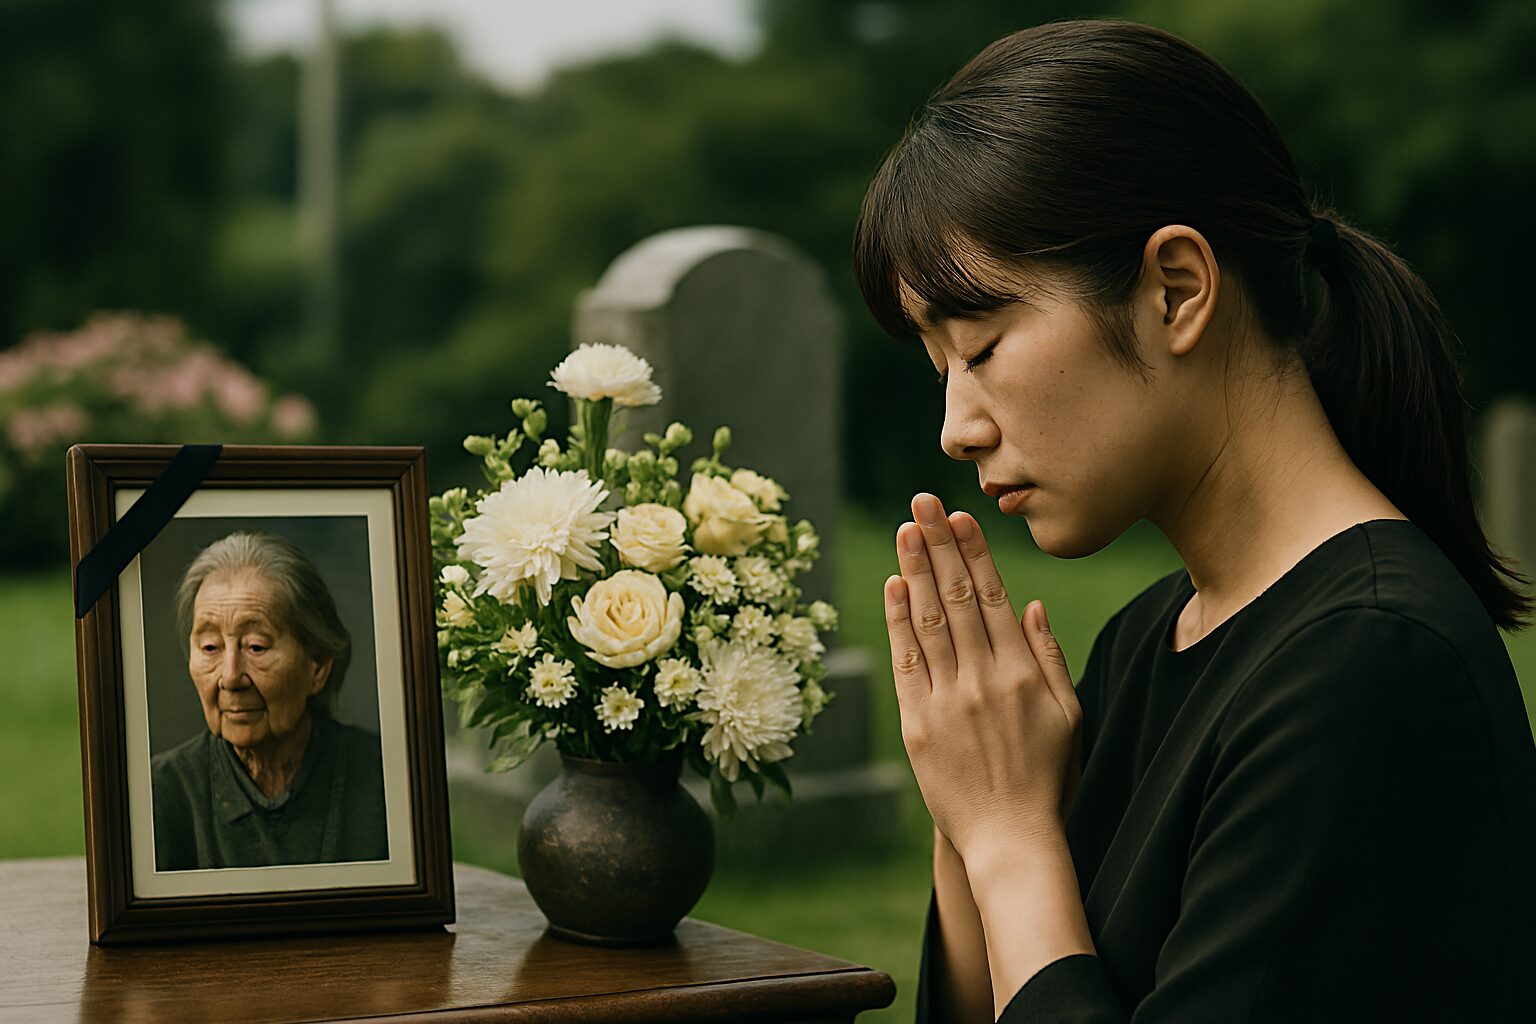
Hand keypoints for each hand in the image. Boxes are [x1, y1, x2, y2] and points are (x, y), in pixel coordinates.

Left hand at [885, 492, 1082, 867]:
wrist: (1012, 841)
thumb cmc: (1048, 778)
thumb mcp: (1069, 715)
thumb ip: (1050, 657)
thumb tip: (1030, 603)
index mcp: (1023, 673)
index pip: (993, 598)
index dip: (974, 554)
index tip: (961, 517)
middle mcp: (984, 680)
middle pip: (956, 598)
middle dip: (938, 545)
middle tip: (921, 503)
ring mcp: (948, 701)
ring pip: (928, 622)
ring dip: (915, 571)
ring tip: (905, 530)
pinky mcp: (918, 725)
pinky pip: (905, 663)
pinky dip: (897, 622)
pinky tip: (893, 587)